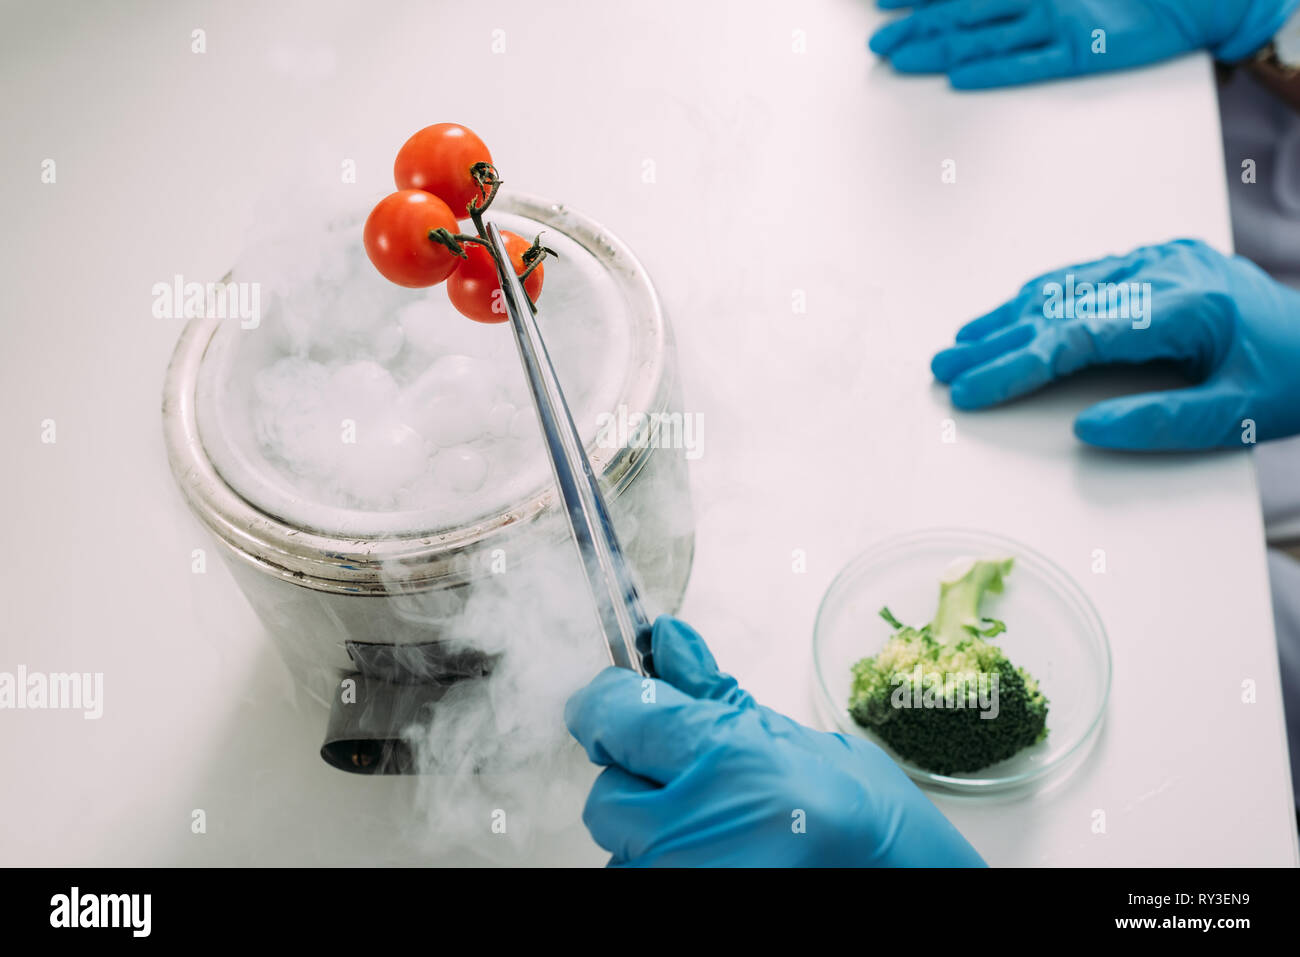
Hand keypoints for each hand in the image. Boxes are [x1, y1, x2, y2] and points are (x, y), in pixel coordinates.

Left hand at [564, 616, 985, 866]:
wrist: (892, 877)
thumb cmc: (855, 812)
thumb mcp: (785, 735)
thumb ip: (710, 690)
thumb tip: (667, 639)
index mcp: (720, 759)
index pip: (612, 715)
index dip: (609, 704)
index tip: (620, 702)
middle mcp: (688, 827)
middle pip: (607, 791)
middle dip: (640, 779)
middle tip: (698, 781)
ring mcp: (679, 875)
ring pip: (620, 842)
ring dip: (653, 829)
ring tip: (717, 824)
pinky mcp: (677, 903)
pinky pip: (638, 873)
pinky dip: (665, 861)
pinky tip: (715, 850)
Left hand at [868, 0, 1297, 88]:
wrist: (1194, 0)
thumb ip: (1010, 2)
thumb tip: (970, 18)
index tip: (877, 3)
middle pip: (961, 13)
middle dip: (914, 27)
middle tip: (876, 44)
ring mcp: (1058, 20)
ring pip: (984, 36)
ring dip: (937, 48)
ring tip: (899, 60)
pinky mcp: (1081, 50)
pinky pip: (1027, 63)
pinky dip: (991, 70)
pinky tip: (959, 79)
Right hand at [931, 239, 1299, 449]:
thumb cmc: (1294, 376)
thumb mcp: (1238, 414)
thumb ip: (1161, 423)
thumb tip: (1087, 431)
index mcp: (1185, 304)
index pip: (1077, 336)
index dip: (1017, 365)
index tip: (972, 389)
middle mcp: (1165, 270)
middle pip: (1059, 307)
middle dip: (996, 343)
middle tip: (944, 369)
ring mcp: (1161, 261)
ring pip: (1066, 287)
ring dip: (1009, 317)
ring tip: (962, 345)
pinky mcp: (1159, 263)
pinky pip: (1085, 277)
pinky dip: (1041, 298)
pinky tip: (1011, 313)